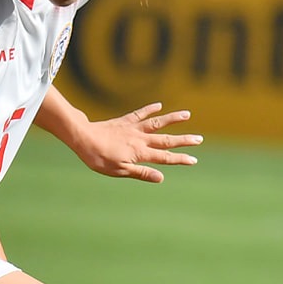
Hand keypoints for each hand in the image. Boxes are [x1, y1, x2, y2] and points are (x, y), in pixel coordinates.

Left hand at [70, 103, 200, 182]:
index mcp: (140, 153)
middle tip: (199, 139)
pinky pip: (140, 113)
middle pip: (166, 140)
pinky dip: (150, 109)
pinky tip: (160, 105)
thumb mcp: (120, 171)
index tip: (193, 160)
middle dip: (184, 140)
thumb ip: (141, 172)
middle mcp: (140, 139)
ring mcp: (133, 128)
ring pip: (157, 122)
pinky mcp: (124, 121)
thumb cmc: (99, 158)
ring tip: (187, 114)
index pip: (165, 157)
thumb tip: (161, 177)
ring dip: (173, 118)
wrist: (83, 137)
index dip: (180, 159)